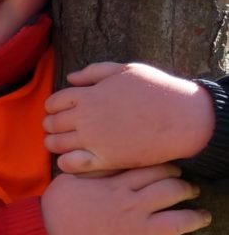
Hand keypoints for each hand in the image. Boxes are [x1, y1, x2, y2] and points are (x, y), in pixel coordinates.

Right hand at [40, 165, 209, 234]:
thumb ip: (97, 168)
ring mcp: (137, 232)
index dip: (170, 169)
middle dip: (187, 189)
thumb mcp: (71, 178)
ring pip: (181, 221)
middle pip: (174, 191)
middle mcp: (133, 207)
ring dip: (197, 218)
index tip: (173, 171)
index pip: (155, 171)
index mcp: (118, 186)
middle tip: (191, 190)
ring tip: (202, 216)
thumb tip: (113, 155)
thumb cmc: (54, 208)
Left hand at [44, 62, 212, 172]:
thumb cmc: (157, 90)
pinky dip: (65, 162)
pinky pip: (71, 164)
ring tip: (61, 143)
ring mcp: (94, 140)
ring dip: (54, 143)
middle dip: (51, 125)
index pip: (53, 103)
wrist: (183, 118)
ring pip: (56, 144)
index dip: (52, 107)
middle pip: (51, 124)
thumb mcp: (126, 70)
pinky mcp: (106, 159)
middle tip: (56, 128)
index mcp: (89, 95)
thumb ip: (94, 72)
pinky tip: (70, 158)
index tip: (58, 111)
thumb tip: (70, 78)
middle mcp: (86, 118)